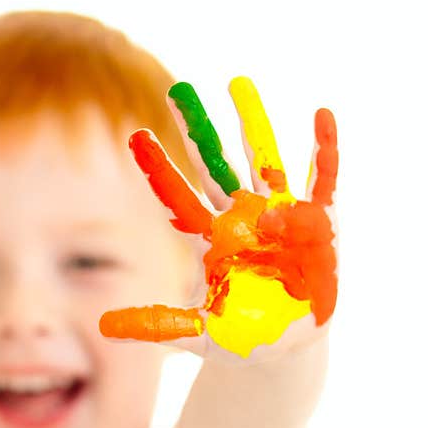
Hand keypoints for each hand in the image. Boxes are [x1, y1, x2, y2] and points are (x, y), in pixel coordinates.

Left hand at [100, 77, 337, 359]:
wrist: (288, 345)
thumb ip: (158, 325)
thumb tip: (104, 325)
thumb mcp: (198, 332)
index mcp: (211, 240)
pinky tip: (320, 115)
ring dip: (252, 123)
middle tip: (178, 90)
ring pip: (263, 160)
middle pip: (214, 165)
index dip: (158, 168)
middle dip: (197, 129)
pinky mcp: (317, 224)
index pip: (177, 197)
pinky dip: (323, 150)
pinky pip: (321, 180)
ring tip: (237, 82)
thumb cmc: (242, 335)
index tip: (134, 136)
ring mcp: (278, 216)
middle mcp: (240, 218)